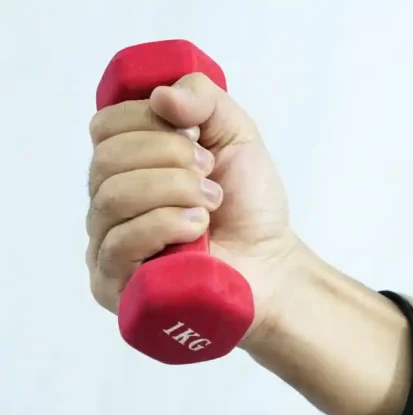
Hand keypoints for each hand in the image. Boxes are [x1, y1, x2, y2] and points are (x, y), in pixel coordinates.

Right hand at [86, 72, 302, 344]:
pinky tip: (196, 230)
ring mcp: (108, 245)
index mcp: (128, 165)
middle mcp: (110, 202)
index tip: (199, 139)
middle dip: (169, 159)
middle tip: (210, 177)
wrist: (271, 260)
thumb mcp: (236, 135)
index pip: (105, 127)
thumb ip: (203, 99)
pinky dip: (164, 226)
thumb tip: (160, 95)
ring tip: (211, 205)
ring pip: (113, 198)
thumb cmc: (250, 204)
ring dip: (172, 191)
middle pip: (106, 160)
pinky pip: (118, 244)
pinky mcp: (115, 285)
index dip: (150, 123)